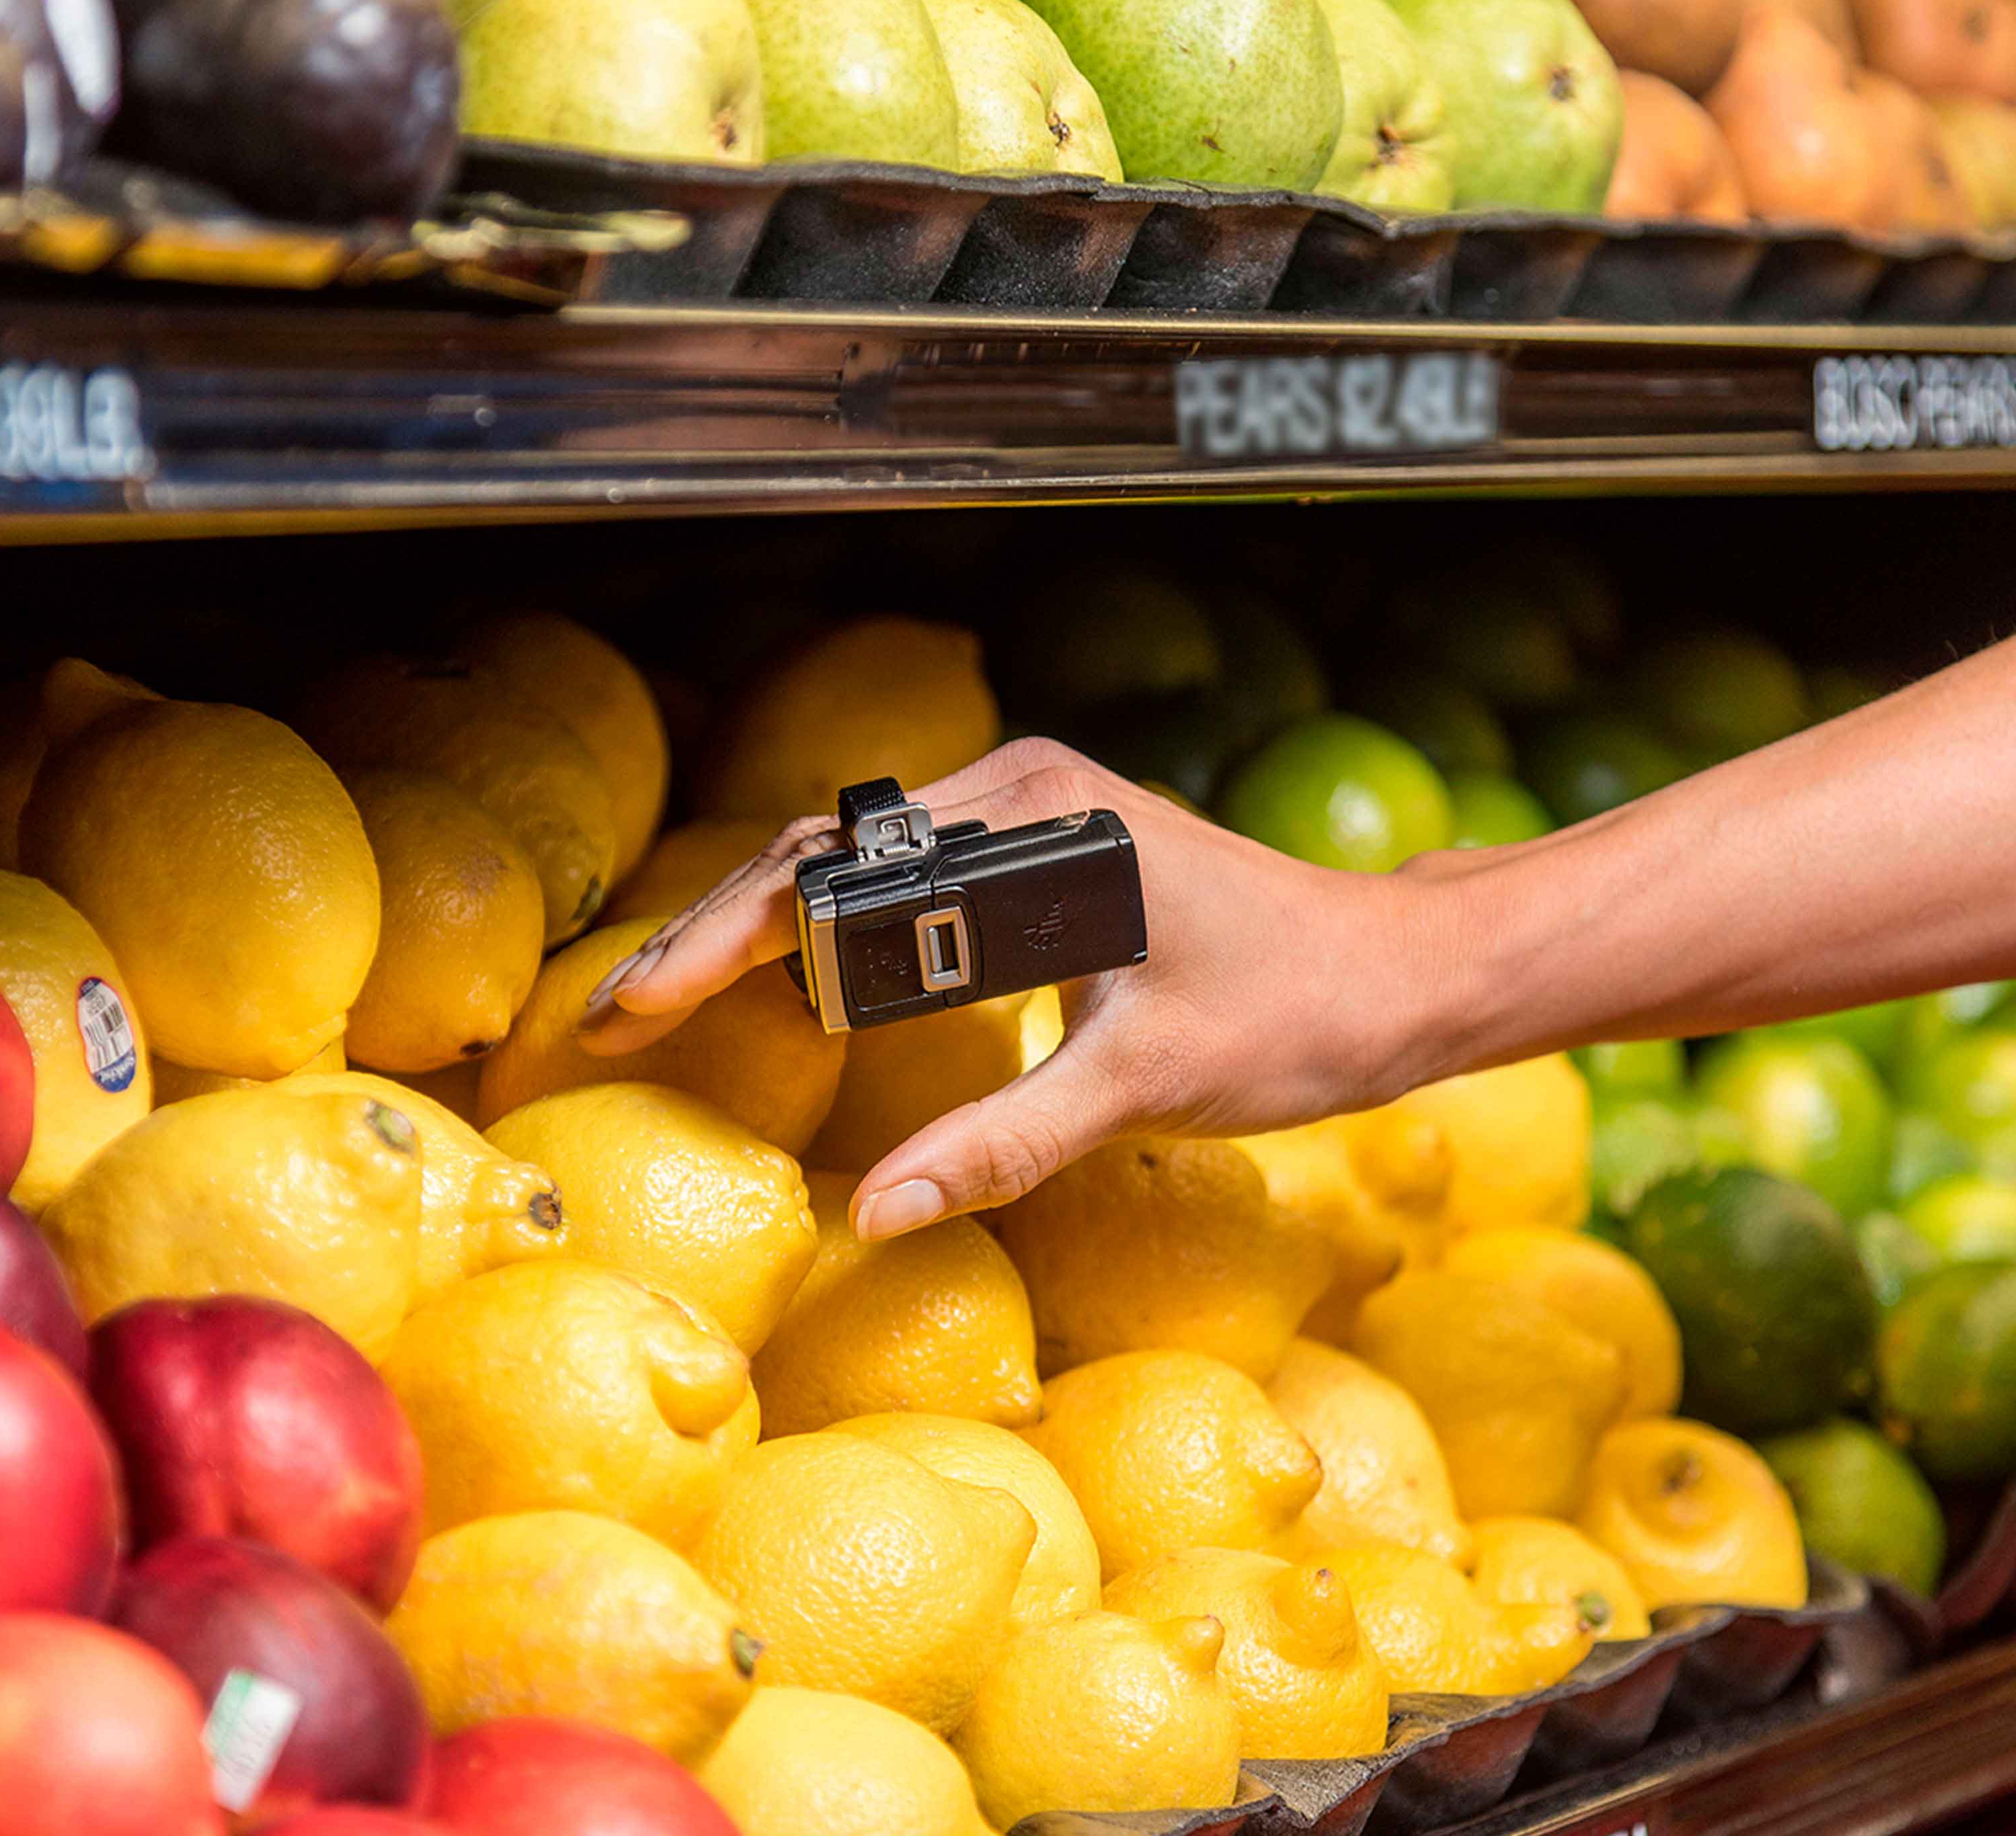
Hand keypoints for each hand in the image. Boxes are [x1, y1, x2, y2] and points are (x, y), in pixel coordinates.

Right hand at [575, 739, 1460, 1239]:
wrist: (1403, 974)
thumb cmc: (1299, 1013)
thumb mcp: (1144, 1083)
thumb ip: (1002, 1144)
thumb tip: (870, 1220)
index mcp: (1032, 818)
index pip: (830, 874)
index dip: (715, 943)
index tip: (628, 1012)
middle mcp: (1024, 795)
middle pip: (826, 857)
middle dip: (713, 935)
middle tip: (613, 1014)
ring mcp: (1039, 819)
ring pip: (865, 869)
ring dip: (768, 931)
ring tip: (669, 1001)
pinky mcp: (1055, 857)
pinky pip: (918, 887)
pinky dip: (840, 934)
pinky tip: (793, 987)